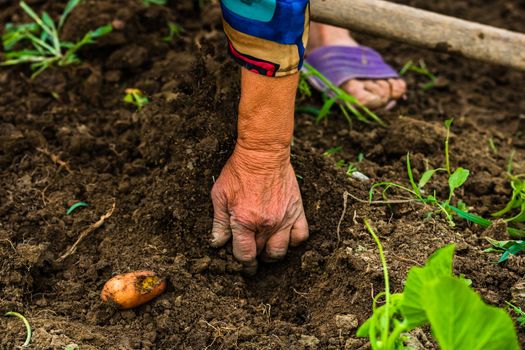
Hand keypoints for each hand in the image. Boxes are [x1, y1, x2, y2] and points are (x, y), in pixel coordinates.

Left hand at [210, 144, 308, 274]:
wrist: (263, 154)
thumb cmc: (238, 172)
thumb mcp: (220, 195)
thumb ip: (219, 222)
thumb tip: (218, 243)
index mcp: (244, 221)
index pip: (245, 255)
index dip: (242, 262)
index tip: (243, 262)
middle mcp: (266, 224)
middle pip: (262, 254)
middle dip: (255, 258)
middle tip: (252, 253)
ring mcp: (284, 219)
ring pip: (281, 251)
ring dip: (272, 253)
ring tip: (266, 247)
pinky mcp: (296, 211)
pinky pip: (301, 236)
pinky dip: (293, 241)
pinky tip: (285, 236)